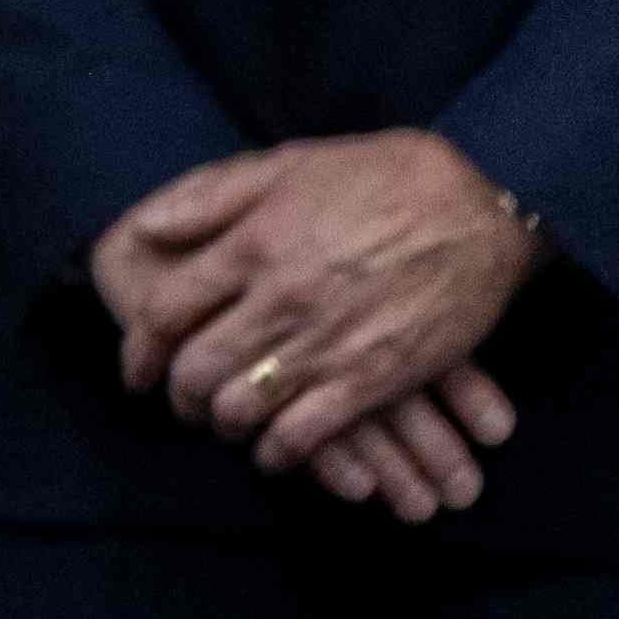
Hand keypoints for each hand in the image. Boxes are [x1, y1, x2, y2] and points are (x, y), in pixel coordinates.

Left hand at [98, 129, 538, 511]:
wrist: (480, 205)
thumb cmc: (382, 177)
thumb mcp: (288, 166)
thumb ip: (210, 197)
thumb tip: (144, 227)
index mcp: (251, 246)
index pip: (166, 313)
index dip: (140, 350)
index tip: (138, 370)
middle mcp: (278, 300)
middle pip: (196, 369)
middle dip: (179, 395)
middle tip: (182, 402)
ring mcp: (324, 343)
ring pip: (240, 408)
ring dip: (223, 423)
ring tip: (225, 421)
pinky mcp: (370, 379)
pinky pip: (303, 436)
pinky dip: (279, 452)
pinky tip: (275, 449)